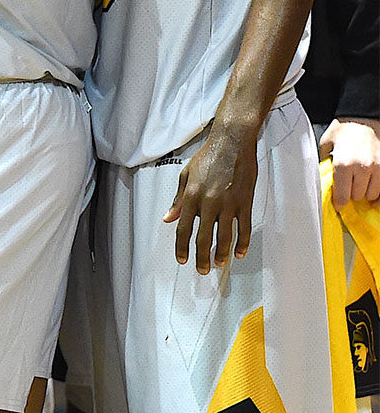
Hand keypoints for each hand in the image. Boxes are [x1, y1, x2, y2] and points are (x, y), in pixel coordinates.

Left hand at [165, 123, 258, 272]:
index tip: (182, 260)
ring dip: (222, 254)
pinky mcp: (244, 202)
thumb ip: (178, 199)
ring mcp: (228, 204)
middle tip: (201, 270)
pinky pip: (244, 228)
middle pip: (202, 237)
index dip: (181, 247)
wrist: (232, 143)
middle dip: (201, 257)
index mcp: (191, 196)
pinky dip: (242, 243)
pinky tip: (239, 253)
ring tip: (219, 264)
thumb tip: (168, 218)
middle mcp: (208, 202)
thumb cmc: (208, 157)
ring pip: (224, 237)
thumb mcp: (186, 175)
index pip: (183, 228)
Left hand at [321, 117, 379, 203]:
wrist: (364, 117)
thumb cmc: (345, 128)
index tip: (338, 205)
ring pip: (372, 194)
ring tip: (359, 185)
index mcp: (343, 164)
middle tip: (347, 189)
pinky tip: (373, 192)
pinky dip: (378, 193)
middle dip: (351, 195)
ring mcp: (377, 168)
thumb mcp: (327, 143)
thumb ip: (324, 162)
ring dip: (364, 193)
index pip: (342, 195)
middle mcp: (362, 168)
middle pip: (357, 196)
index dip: (339, 202)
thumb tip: (323, 176)